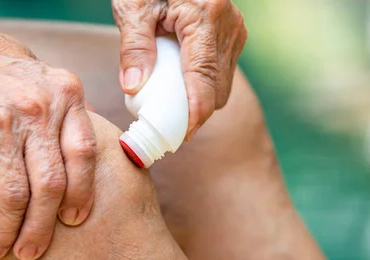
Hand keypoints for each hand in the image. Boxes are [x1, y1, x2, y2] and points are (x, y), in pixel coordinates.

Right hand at [0, 24, 95, 259]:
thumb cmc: (5, 75)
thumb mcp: (49, 82)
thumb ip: (71, 118)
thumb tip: (94, 162)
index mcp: (66, 96)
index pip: (83, 155)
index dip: (81, 195)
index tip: (73, 221)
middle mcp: (37, 109)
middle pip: (50, 184)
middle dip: (41, 227)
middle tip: (32, 251)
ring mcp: (1, 121)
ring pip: (14, 193)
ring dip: (6, 230)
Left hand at [112, 0, 247, 137]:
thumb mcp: (133, 6)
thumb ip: (134, 48)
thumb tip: (134, 89)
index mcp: (205, 15)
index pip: (204, 81)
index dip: (194, 115)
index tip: (178, 137)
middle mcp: (229, 25)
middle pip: (217, 90)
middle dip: (193, 112)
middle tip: (163, 124)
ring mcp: (235, 30)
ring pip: (222, 85)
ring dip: (198, 99)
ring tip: (168, 103)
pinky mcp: (234, 35)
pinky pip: (221, 73)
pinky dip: (202, 85)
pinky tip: (180, 84)